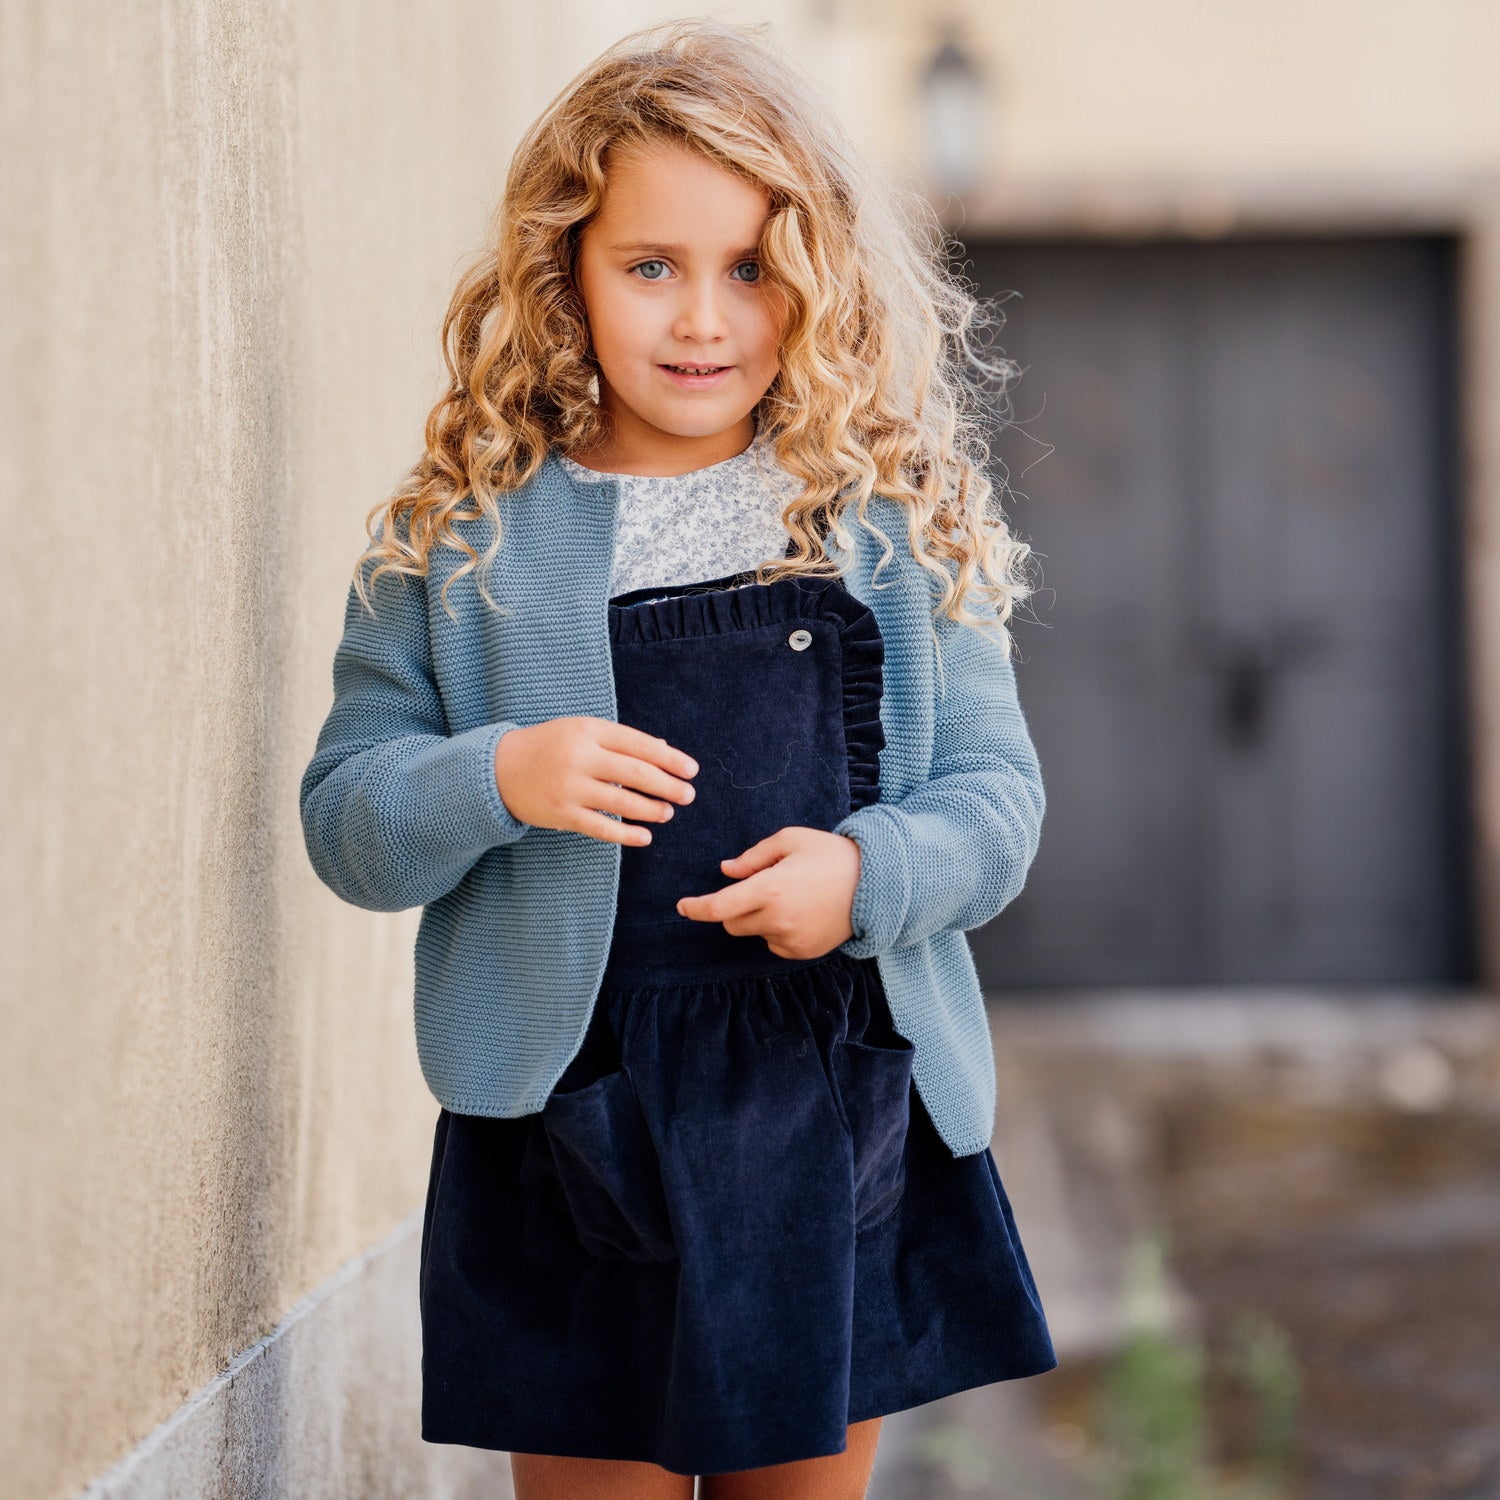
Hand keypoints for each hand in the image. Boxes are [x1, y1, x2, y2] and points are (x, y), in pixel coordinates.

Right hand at [494, 718, 697, 845]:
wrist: (500, 769)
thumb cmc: (551, 746)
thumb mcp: (583, 731)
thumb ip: (621, 740)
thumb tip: (664, 750)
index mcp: (589, 731)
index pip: (639, 745)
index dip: (670, 759)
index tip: (692, 770)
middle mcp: (581, 758)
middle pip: (636, 774)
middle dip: (668, 786)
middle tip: (688, 795)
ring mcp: (570, 788)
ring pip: (622, 803)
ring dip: (651, 810)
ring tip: (668, 813)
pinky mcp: (562, 814)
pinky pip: (601, 827)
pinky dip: (626, 834)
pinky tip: (645, 837)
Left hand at [675, 826, 861, 959]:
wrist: (877, 884)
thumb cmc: (831, 854)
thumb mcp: (791, 840)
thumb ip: (753, 857)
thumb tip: (726, 871)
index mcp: (769, 889)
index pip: (719, 907)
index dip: (696, 908)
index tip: (682, 906)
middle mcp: (777, 919)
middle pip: (732, 924)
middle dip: (733, 908)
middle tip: (759, 886)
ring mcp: (790, 940)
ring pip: (754, 933)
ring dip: (758, 917)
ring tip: (791, 896)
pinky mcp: (802, 952)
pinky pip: (774, 943)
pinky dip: (777, 929)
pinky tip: (802, 911)